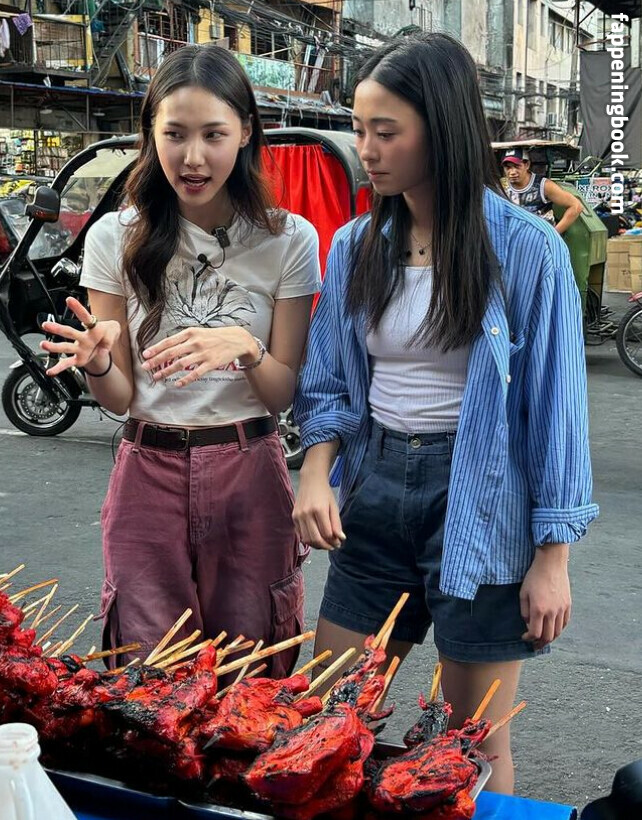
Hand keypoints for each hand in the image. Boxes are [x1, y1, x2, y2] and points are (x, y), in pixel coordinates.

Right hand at [40, 296, 120, 376]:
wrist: (105, 345)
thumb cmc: (107, 333)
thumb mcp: (114, 332)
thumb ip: (109, 340)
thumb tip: (103, 351)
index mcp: (92, 327)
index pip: (85, 316)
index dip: (78, 308)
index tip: (69, 300)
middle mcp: (82, 337)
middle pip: (69, 332)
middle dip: (58, 329)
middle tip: (46, 325)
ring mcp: (79, 348)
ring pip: (65, 347)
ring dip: (54, 347)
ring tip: (43, 345)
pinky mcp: (78, 359)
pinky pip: (67, 364)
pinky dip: (59, 368)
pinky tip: (50, 371)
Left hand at [141, 326, 257, 387]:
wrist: (237, 339)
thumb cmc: (216, 336)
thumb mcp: (199, 332)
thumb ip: (184, 339)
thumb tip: (168, 346)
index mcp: (190, 333)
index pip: (169, 341)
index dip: (156, 348)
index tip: (145, 354)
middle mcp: (195, 342)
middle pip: (171, 353)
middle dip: (156, 360)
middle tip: (145, 367)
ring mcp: (203, 353)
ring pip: (180, 364)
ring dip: (166, 371)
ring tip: (157, 377)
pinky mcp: (211, 363)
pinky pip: (195, 373)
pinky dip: (185, 379)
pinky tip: (177, 384)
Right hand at [293, 470, 345, 550]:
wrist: (311, 481)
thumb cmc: (325, 493)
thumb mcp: (334, 506)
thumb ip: (337, 524)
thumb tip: (341, 539)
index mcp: (319, 510)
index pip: (327, 533)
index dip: (334, 541)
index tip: (339, 542)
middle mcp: (306, 514)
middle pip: (316, 539)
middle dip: (326, 546)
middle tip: (333, 546)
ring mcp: (298, 516)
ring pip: (307, 539)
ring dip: (317, 545)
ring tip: (325, 543)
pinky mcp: (294, 517)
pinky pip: (301, 534)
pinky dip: (309, 539)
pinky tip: (316, 537)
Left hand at [520, 544, 570, 649]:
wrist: (551, 564)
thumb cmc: (534, 577)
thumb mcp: (523, 593)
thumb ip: (524, 611)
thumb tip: (528, 624)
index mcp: (538, 609)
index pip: (535, 633)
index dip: (528, 638)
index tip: (524, 637)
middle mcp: (552, 612)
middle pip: (548, 637)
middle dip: (540, 643)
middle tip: (534, 645)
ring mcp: (561, 609)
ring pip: (558, 632)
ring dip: (550, 638)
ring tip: (543, 639)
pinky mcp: (568, 605)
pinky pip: (565, 623)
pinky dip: (559, 629)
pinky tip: (553, 629)